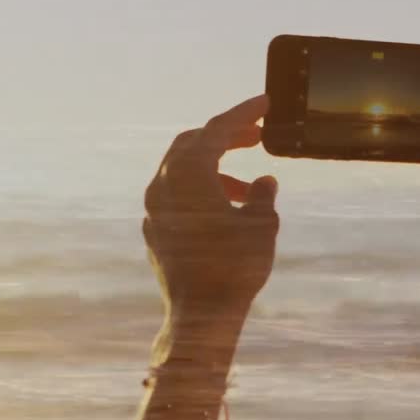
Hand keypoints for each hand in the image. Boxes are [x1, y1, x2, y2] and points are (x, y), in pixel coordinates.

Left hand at [143, 95, 278, 322]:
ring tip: (250, 188)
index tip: (265, 104)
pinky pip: (177, 196)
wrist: (200, 315)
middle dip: (225, 137)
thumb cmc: (234, 267)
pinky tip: (227, 209)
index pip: (216, 129)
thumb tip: (264, 181)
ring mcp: (154, 209)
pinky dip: (202, 190)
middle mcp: (163, 185)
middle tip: (255, 136)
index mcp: (188, 174)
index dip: (243, 114)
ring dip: (217, 169)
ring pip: (183, 171)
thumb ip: (263, 196)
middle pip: (193, 144)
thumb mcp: (261, 226)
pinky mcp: (155, 231)